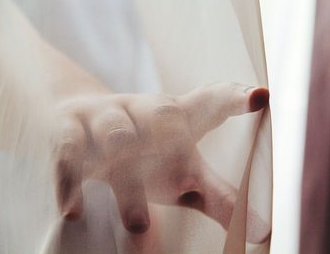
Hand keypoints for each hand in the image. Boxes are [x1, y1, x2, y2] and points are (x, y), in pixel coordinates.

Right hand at [53, 82, 269, 242]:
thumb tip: (261, 232)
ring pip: (116, 136)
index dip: (234, 98)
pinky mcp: (69, 132)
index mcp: (178, 117)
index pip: (210, 101)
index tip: (260, 97)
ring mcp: (105, 118)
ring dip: (127, 180)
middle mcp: (143, 111)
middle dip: (173, 142)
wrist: (78, 120)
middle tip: (187, 181)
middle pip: (163, 117)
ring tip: (140, 225)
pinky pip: (68, 155)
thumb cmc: (145, 154)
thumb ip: (219, 196)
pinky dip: (70, 182)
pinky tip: (74, 211)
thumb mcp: (183, 172)